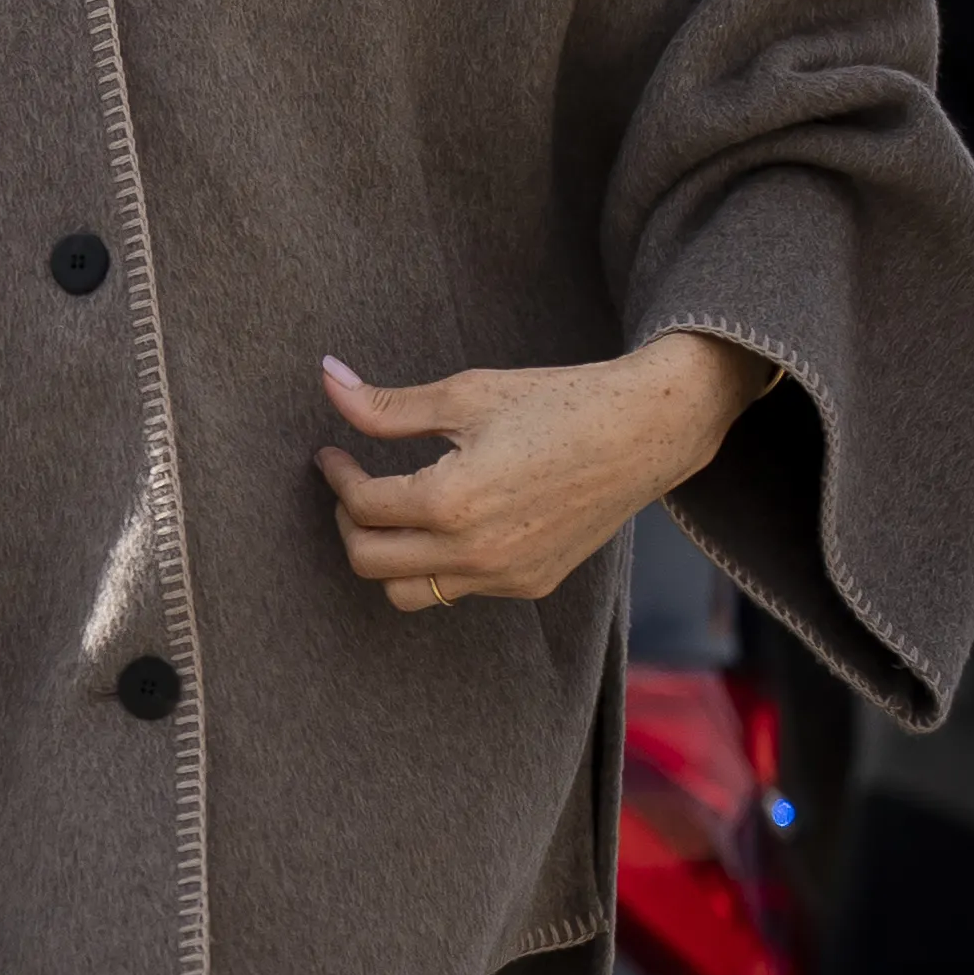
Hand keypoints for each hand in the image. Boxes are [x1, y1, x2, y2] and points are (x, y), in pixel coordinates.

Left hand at [315, 333, 772, 614]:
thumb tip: (328, 379)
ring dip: (388, 559)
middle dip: (349, 524)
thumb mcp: (466, 394)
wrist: (645, 430)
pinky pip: (460, 589)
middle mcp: (474, 552)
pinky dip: (439, 564)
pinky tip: (448, 524)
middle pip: (370, 564)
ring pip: (409, 594)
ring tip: (392, 514)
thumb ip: (388, 407)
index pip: (361, 506)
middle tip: (354, 487)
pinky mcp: (530, 583)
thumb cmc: (558, 402)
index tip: (332, 454)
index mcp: (451, 502)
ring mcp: (504, 576)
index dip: (336, 476)